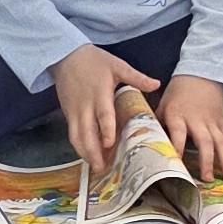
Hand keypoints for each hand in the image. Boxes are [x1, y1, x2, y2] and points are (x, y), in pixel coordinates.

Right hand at [50, 45, 164, 176]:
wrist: (65, 56)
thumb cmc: (94, 60)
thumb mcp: (117, 65)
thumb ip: (136, 77)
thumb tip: (157, 84)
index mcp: (99, 94)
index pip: (103, 115)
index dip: (105, 130)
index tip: (109, 144)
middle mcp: (85, 106)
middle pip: (86, 132)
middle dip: (92, 151)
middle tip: (101, 167)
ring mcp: (74, 111)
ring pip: (76, 136)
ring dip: (84, 152)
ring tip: (95, 166)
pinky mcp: (68, 114)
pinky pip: (72, 134)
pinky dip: (79, 146)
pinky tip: (88, 155)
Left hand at [156, 74, 222, 179]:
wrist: (202, 73)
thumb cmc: (177, 92)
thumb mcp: (163, 105)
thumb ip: (157, 124)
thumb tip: (145, 145)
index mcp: (178, 115)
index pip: (178, 133)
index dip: (177, 148)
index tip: (176, 164)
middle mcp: (197, 120)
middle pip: (204, 141)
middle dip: (207, 161)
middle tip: (207, 179)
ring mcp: (212, 123)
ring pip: (221, 143)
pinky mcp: (222, 124)